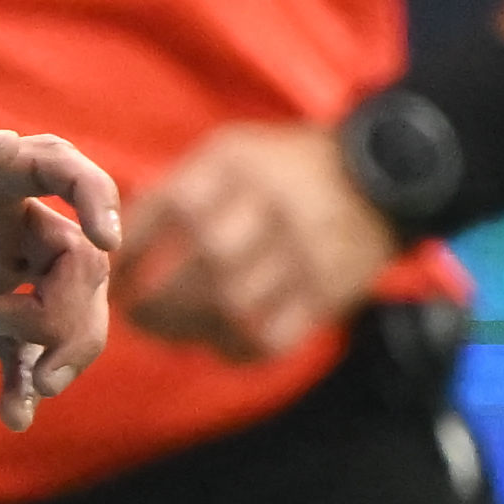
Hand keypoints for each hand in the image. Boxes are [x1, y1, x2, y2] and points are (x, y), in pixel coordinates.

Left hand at [0, 116, 125, 428]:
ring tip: (34, 389)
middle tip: (29, 346)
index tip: (104, 241)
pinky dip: (23, 382)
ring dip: (66, 348)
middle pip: (77, 258)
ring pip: (61, 306)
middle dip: (76, 306)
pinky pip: (14, 349)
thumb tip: (3, 148)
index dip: (98, 198)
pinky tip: (16, 416)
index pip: (65, 170)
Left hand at [113, 116, 402, 366]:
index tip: (117, 274)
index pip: (173, 209)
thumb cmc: (285, 169)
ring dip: (188, 329)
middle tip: (134, 315)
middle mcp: (275, 206)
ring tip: (166, 331)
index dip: (135, 249)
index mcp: (241, 165)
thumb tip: (117, 241)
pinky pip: (272, 338)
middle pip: (206, 262)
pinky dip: (235, 351)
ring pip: (236, 306)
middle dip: (158, 299)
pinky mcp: (329, 293)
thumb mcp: (235, 152)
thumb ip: (182, 188)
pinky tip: (217, 344)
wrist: (387, 174)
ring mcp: (307, 252)